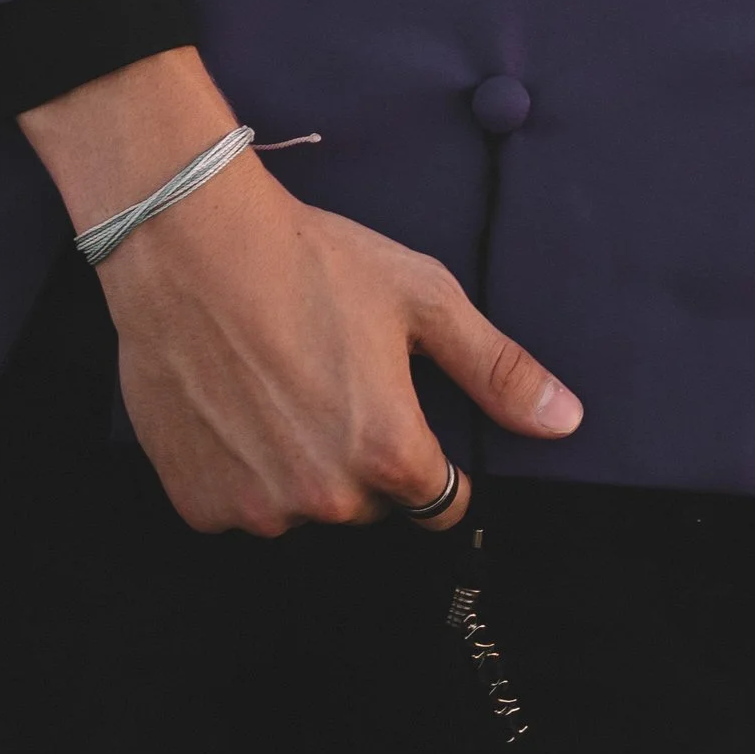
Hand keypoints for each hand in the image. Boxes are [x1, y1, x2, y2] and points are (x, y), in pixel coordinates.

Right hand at [19, 50, 581, 533]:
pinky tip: (234, 403)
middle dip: (363, 457)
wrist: (190, 244)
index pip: (440, 502)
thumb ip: (496, 368)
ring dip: (300, 466)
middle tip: (333, 377)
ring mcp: (257, 509)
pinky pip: (237, 506)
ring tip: (278, 381)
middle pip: (369, 505)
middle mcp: (326, 500)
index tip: (405, 412)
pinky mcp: (198, 504)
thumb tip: (564, 420)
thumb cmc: (310, 261)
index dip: (431, 460)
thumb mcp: (419, 297)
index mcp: (390, 455)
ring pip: (302, 507)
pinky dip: (240, 470)